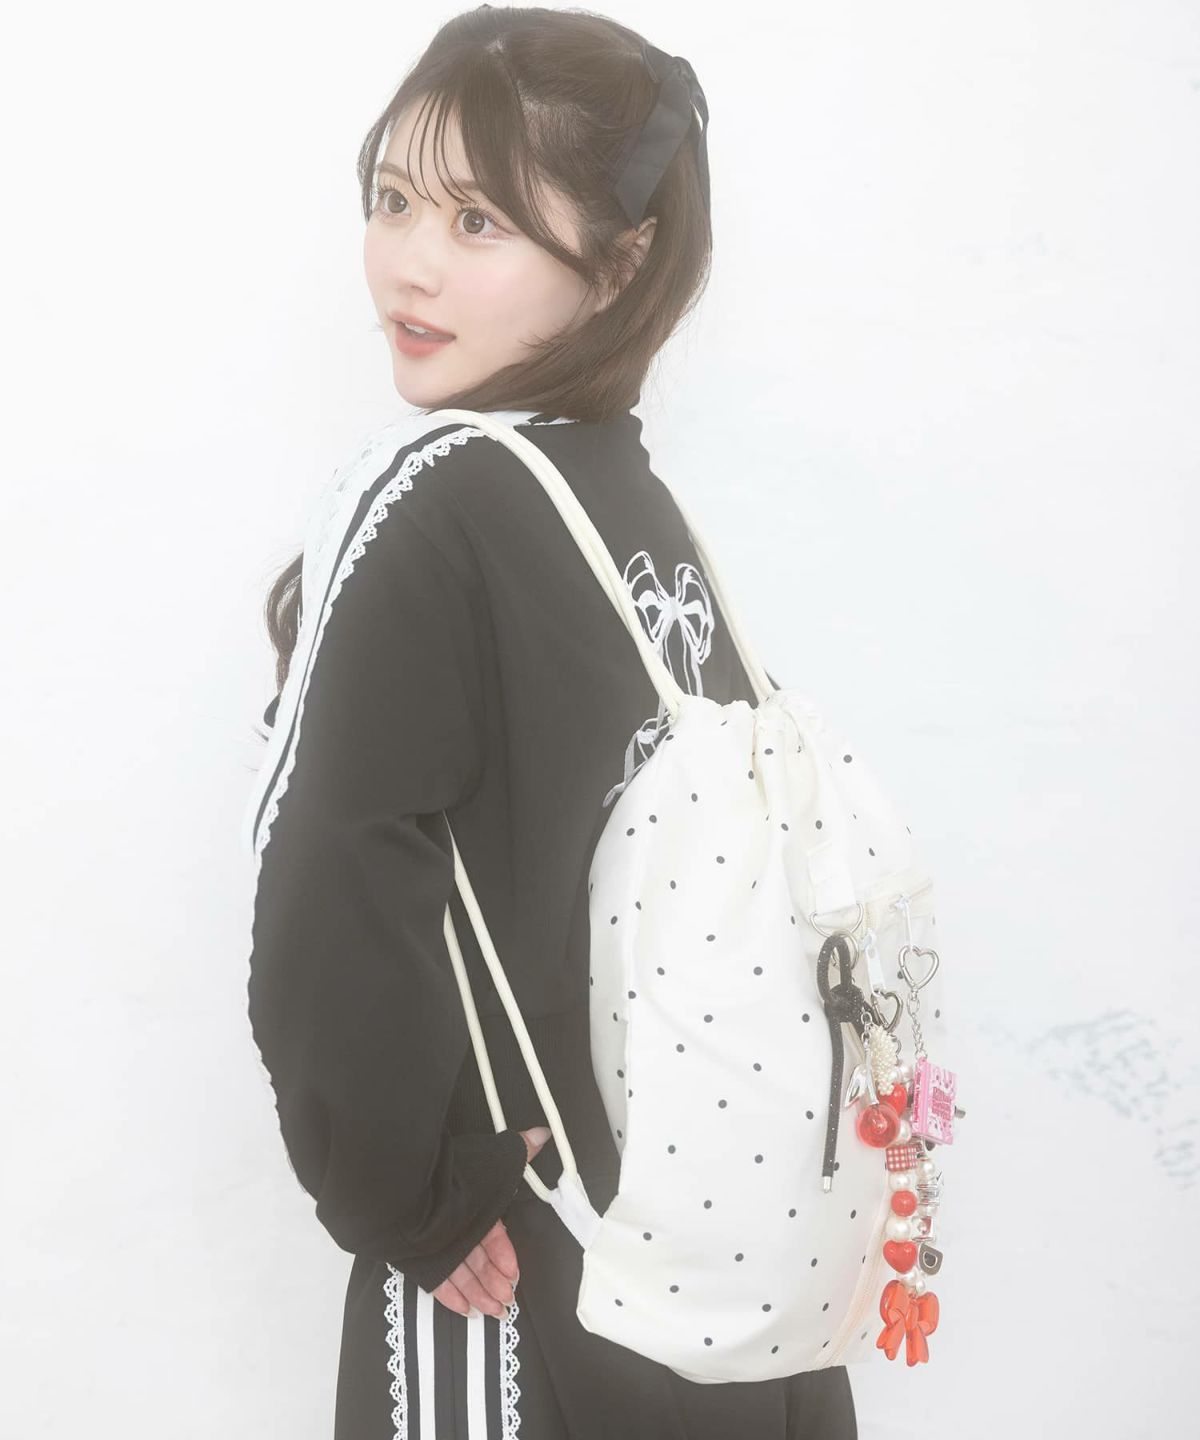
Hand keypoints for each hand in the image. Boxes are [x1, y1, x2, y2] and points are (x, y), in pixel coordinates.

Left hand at [430, 1126, 552, 1318]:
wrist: (409, 1191)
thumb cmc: (458, 1177)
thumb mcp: (495, 1164)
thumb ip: (520, 1152)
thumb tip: (543, 1133)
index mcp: (473, 1207)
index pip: (493, 1236)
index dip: (504, 1255)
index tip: (514, 1273)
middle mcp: (456, 1226)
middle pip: (479, 1259)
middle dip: (495, 1280)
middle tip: (507, 1301)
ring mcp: (437, 1245)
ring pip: (462, 1274)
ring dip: (479, 1293)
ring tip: (494, 1311)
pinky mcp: (420, 1260)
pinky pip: (438, 1283)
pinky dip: (452, 1298)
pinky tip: (465, 1311)